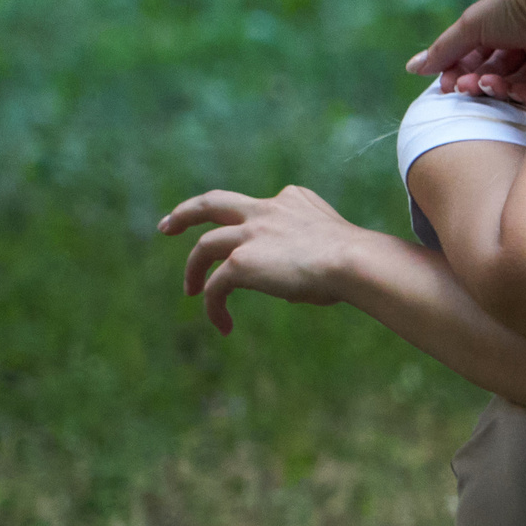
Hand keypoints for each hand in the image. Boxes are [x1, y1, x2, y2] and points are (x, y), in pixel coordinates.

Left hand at [159, 185, 363, 334]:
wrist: (355, 261)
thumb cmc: (358, 262)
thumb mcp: (334, 248)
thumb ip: (311, 257)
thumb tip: (299, 287)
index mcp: (292, 200)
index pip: (263, 207)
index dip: (257, 225)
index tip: (255, 241)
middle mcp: (266, 210)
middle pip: (214, 203)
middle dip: (186, 213)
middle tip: (167, 226)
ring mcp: (250, 234)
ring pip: (205, 246)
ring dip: (193, 269)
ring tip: (191, 290)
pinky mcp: (240, 261)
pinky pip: (216, 287)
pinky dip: (214, 306)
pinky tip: (224, 325)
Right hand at [405, 0, 525, 107]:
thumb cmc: (519, 7)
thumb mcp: (473, 24)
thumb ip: (444, 48)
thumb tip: (413, 68)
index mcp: (512, 16)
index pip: (480, 49)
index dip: (458, 67)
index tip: (444, 85)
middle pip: (496, 69)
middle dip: (474, 80)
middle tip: (461, 89)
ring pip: (515, 84)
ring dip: (493, 88)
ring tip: (483, 87)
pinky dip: (520, 95)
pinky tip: (508, 91)